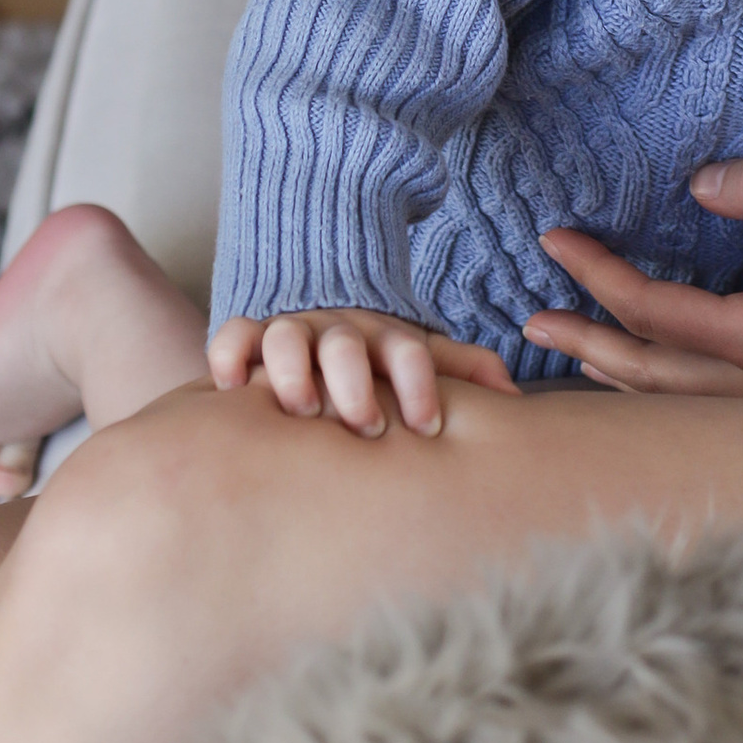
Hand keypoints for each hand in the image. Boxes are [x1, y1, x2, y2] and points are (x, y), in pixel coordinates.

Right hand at [205, 307, 522, 435]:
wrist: (318, 315)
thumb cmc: (375, 362)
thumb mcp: (417, 359)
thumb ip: (462, 371)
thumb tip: (514, 397)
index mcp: (385, 338)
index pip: (409, 351)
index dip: (420, 384)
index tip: (427, 426)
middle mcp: (339, 331)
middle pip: (347, 344)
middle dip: (356, 383)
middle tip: (366, 427)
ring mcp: (291, 332)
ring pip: (287, 337)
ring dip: (293, 370)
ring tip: (303, 409)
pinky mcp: (248, 340)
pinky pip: (231, 337)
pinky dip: (228, 357)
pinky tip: (232, 388)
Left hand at [527, 153, 742, 402]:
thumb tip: (697, 191)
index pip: (658, 315)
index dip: (598, 278)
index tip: (556, 241)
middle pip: (652, 382)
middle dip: (585, 345)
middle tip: (527, 319)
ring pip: (685, 409)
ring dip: (622, 380)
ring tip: (575, 356)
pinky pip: (723, 412)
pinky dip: (673, 395)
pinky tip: (664, 377)